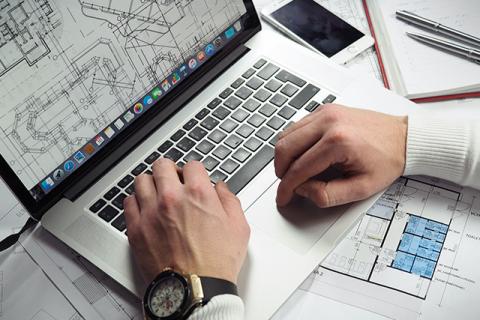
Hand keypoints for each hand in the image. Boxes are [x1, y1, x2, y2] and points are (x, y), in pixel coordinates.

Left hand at [124, 159, 249, 283]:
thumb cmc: (216, 263)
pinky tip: (145, 207)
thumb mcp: (239, 227)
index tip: (194, 177)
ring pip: (142, 180)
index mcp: (198, 194)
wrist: (195, 290)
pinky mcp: (136, 229)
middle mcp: (171, 198)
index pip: (192, 165)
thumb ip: (230, 201)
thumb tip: (221, 189)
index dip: (195, 171)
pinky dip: (136, 201)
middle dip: (170, 169)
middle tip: (174, 178)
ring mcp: (151, 212)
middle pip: (162, 165)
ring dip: (151, 182)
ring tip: (157, 191)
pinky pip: (128, 202)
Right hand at [275, 104, 406, 207]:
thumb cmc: (387, 160)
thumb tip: (304, 190)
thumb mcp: (362, 188)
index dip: (286, 187)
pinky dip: (293, 142)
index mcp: (338, 142)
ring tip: (293, 171)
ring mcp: (325, 112)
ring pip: (286, 135)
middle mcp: (328, 122)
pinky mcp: (325, 109)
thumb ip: (328, 195)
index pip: (299, 168)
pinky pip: (296, 126)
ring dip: (284, 156)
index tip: (283, 197)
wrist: (404, 137)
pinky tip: (301, 155)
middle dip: (280, 171)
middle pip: (285, 148)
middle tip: (286, 185)